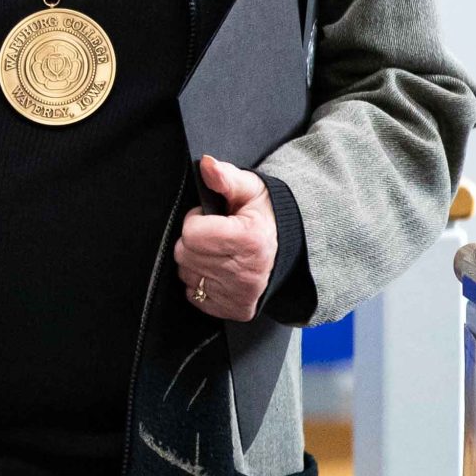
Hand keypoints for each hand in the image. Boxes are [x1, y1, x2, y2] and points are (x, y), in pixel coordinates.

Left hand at [175, 155, 278, 322]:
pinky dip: (201, 282)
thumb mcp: (250, 189)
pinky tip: (219, 270)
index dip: (196, 220)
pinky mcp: (235, 310)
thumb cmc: (264, 216)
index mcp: (249, 240)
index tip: (212, 218)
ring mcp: (241, 295)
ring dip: (196, 261)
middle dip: (194, 240)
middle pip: (185, 254)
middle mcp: (246, 273)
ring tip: (218, 251)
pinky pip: (194, 296)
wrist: (290, 248)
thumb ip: (225, 177)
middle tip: (216, 234)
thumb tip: (206, 164)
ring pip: (187, 275)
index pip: (191, 233)